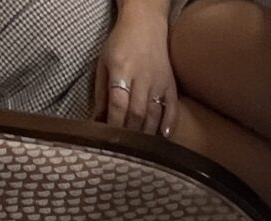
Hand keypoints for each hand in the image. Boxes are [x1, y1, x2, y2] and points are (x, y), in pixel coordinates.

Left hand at [91, 7, 177, 137]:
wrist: (145, 23)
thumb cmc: (120, 44)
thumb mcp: (103, 63)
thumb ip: (101, 93)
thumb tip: (97, 121)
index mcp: (121, 68)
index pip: (119, 103)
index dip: (114, 123)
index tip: (110, 138)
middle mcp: (142, 76)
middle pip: (137, 112)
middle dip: (130, 132)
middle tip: (124, 147)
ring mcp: (159, 81)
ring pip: (154, 114)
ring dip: (147, 132)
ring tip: (141, 146)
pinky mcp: (171, 84)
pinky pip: (172, 107)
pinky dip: (169, 123)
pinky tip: (165, 136)